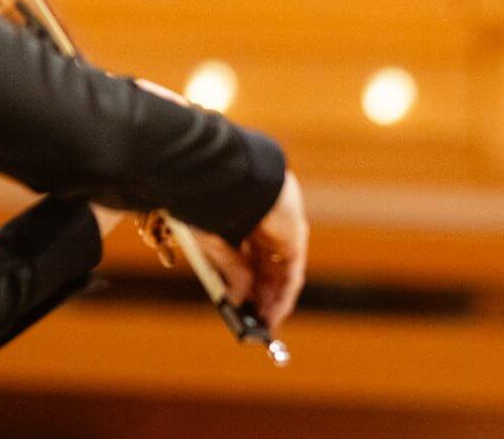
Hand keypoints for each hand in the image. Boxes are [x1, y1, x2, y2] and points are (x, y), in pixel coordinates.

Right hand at [133, 77, 306, 325]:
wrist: (227, 178)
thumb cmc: (211, 201)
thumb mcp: (214, 243)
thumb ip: (231, 270)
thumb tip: (239, 298)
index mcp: (241, 216)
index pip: (246, 254)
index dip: (244, 280)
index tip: (239, 304)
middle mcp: (263, 222)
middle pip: (266, 265)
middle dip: (260, 294)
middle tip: (254, 320)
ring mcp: (281, 227)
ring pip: (280, 270)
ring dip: (273, 298)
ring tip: (264, 324)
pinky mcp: (292, 233)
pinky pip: (291, 270)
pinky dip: (283, 293)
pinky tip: (275, 312)